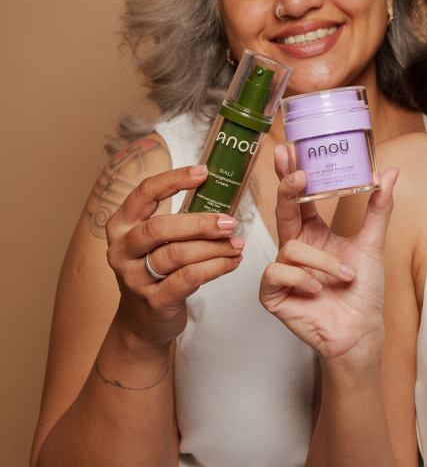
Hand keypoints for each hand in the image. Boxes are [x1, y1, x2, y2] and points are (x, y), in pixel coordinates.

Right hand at [105, 165, 244, 348]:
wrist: (143, 321)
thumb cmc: (156, 271)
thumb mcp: (156, 241)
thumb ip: (179, 218)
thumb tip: (219, 193)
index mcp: (121, 226)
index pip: (144, 193)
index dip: (173, 180)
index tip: (203, 173)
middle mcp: (121, 250)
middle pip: (160, 227)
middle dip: (200, 222)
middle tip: (229, 221)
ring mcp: (134, 278)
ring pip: (177, 254)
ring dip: (214, 247)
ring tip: (236, 244)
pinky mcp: (154, 301)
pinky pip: (188, 278)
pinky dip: (216, 267)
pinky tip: (231, 262)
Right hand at [260, 145, 398, 367]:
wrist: (361, 330)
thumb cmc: (363, 289)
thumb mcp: (373, 242)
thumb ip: (379, 206)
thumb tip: (390, 171)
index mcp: (313, 232)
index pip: (298, 197)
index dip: (291, 172)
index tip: (289, 148)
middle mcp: (295, 246)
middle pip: (283, 210)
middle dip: (286, 189)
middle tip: (295, 173)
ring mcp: (282, 270)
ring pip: (290, 247)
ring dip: (321, 261)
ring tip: (344, 274)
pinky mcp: (273, 293)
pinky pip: (276, 273)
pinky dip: (300, 278)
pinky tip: (316, 288)